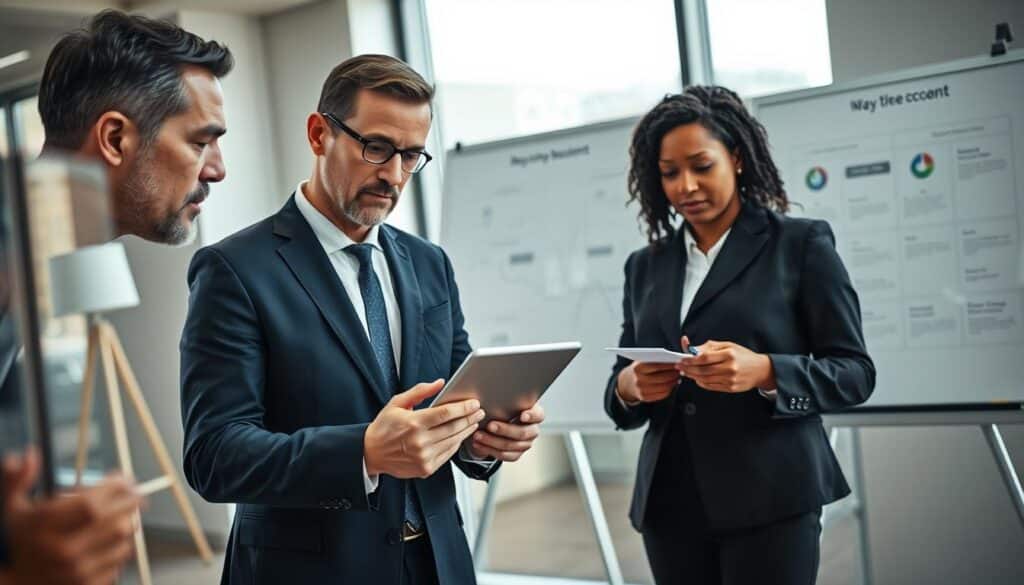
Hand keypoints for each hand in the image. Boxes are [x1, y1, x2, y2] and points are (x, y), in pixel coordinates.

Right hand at [2, 448, 141, 584]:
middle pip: (115, 522)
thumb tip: (27, 456)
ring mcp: (76, 571)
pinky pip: (118, 562)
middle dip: (131, 503)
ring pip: (122, 542)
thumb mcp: (12, 508)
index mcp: (44, 527)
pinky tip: (112, 541)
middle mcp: (62, 549)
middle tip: (135, 493)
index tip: (124, 480)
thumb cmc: (20, 542)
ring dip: (127, 524)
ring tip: (122, 516)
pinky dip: (120, 548)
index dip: (114, 488)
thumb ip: (17, 480)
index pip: (92, 503)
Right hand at [364, 379, 484, 478]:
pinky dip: (456, 444)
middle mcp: (420, 442)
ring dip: (466, 431)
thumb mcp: (397, 403)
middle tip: (479, 411)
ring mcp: (424, 457)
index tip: (473, 403)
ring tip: (473, 422)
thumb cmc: (383, 427)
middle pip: (454, 427)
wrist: (370, 453)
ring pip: (454, 441)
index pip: (446, 413)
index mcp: (413, 423)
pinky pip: (448, 454)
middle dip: (470, 418)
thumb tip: (439, 383)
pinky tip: (460, 436)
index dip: (463, 408)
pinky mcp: (426, 468)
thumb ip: (420, 391)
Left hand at [467, 404, 544, 461]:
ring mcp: (525, 443)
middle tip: (490, 425)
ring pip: (511, 446)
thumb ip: (503, 397)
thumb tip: (491, 389)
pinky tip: (479, 444)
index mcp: (534, 414)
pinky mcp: (516, 454)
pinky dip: (490, 450)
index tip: (522, 415)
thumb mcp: (504, 400)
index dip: (532, 416)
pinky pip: (505, 455)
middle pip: (523, 433)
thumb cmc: (501, 407)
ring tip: (478, 435)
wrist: (495, 422)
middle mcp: (532, 429)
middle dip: (505, 430)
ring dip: (492, 441)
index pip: (538, 415)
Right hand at [616, 360, 679, 403]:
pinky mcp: (645, 398)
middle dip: (674, 374)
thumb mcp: (642, 361)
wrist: (627, 383)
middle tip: (681, 370)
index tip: (679, 362)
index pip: (657, 366)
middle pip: (662, 378)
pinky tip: (672, 384)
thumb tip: (674, 360)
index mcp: (638, 368)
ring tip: (678, 377)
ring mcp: (642, 390)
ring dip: (673, 382)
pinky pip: (662, 394)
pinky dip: (669, 389)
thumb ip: (655, 360)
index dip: (670, 365)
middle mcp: (639, 380)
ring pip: (664, 387)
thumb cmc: (639, 369)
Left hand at [676, 338, 774, 391]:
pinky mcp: (730, 388)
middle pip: (703, 370)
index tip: (682, 359)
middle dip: (688, 369)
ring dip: (692, 376)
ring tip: (686, 372)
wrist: (760, 370)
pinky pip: (711, 386)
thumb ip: (710, 347)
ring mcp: (730, 379)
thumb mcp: (728, 345)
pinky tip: (697, 378)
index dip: (691, 359)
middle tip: (680, 367)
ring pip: (705, 379)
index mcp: (729, 354)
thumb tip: (693, 350)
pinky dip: (701, 383)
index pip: (704, 358)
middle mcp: (730, 368)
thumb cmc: (743, 356)